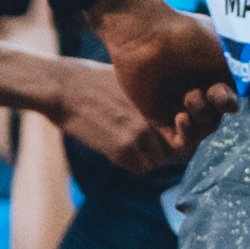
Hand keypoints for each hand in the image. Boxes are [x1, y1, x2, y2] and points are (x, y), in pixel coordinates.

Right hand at [38, 60, 183, 175]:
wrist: (64, 87)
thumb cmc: (94, 80)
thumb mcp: (132, 81)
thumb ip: (152, 98)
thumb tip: (168, 110)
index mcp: (161, 100)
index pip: (186, 128)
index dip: (178, 135)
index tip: (167, 134)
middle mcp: (155, 117)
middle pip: (175, 148)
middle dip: (163, 148)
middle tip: (145, 143)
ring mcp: (140, 134)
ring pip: (158, 161)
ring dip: (147, 158)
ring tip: (129, 145)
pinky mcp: (122, 149)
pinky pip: (140, 168)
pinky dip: (132, 164)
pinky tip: (117, 149)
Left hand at [90, 0, 234, 145]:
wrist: (148, 37)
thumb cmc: (189, 38)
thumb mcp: (225, 53)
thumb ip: (241, 75)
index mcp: (210, 77)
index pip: (227, 103)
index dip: (227, 102)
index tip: (218, 89)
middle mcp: (195, 92)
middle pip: (215, 118)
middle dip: (213, 109)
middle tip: (204, 92)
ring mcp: (176, 106)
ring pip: (201, 130)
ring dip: (201, 118)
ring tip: (188, 98)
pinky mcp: (157, 117)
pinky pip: (178, 141)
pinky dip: (186, 136)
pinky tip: (181, 118)